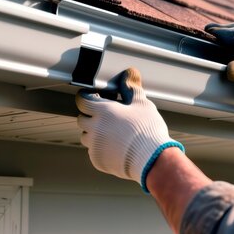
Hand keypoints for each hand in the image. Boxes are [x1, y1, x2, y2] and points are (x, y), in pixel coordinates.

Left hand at [76, 68, 183, 192]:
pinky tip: (117, 147)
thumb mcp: (142, 104)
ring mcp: (94, 146)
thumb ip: (131, 88)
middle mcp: (94, 128)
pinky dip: (101, 148)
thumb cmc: (147, 128)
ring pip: (86, 136)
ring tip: (112, 132)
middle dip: (91, 115)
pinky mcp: (98, 160)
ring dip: (94, 132)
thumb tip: (129, 73)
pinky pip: (94, 151)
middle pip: (82, 118)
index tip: (95, 98)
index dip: (87, 97)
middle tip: (107, 115)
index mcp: (102, 111)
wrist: (152, 159)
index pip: (82, 100)